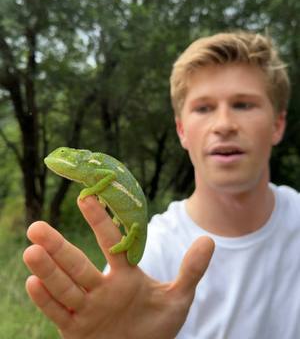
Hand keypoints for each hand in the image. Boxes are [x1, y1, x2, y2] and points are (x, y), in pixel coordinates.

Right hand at [23, 196, 213, 338]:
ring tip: (32, 250)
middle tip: (37, 226)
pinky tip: (32, 282)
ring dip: (48, 269)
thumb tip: (209, 239)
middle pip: (77, 263)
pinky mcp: (76, 331)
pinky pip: (60, 314)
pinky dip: (47, 299)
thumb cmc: (157, 327)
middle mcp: (101, 287)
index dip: (101, 221)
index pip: (111, 243)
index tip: (89, 197)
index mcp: (125, 275)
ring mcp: (87, 309)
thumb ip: (191, 270)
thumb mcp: (178, 298)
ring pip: (65, 285)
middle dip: (58, 246)